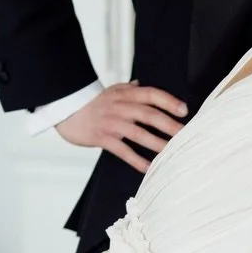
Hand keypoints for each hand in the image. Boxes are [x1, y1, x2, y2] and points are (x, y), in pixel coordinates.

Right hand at [55, 82, 187, 172]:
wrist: (66, 110)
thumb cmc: (93, 102)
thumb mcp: (112, 90)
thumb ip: (130, 89)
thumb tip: (143, 84)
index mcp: (126, 95)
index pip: (151, 94)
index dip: (169, 101)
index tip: (184, 110)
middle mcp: (120, 108)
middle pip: (149, 115)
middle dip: (169, 125)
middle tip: (185, 134)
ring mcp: (112, 123)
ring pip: (138, 134)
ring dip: (157, 144)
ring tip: (173, 152)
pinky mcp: (102, 138)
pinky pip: (123, 151)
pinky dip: (137, 160)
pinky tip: (149, 168)